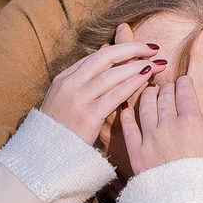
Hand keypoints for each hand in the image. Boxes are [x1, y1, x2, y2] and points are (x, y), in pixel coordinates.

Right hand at [39, 23, 159, 145]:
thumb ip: (84, 80)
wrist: (46, 154)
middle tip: (153, 48)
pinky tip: (146, 79)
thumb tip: (105, 55)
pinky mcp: (87, 116)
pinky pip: (114, 95)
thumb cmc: (60, 129)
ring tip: (157, 64)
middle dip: (132, 49)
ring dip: (137, 66)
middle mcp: (70, 84)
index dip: (121, 48)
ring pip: (112, 75)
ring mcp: (78, 99)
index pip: (97, 56)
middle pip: (105, 58)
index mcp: (64, 78)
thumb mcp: (66, 99)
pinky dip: (132, 84)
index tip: (141, 47)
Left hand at [120, 73, 202, 172]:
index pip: (186, 93)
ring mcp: (151, 138)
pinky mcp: (136, 152)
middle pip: (165, 96)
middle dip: (166, 87)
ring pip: (145, 106)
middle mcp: (170, 126)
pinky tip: (126, 109)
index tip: (184, 81)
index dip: (184, 83)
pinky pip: (129, 127)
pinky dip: (127, 115)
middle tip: (166, 86)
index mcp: (194, 124)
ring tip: (149, 91)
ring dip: (147, 95)